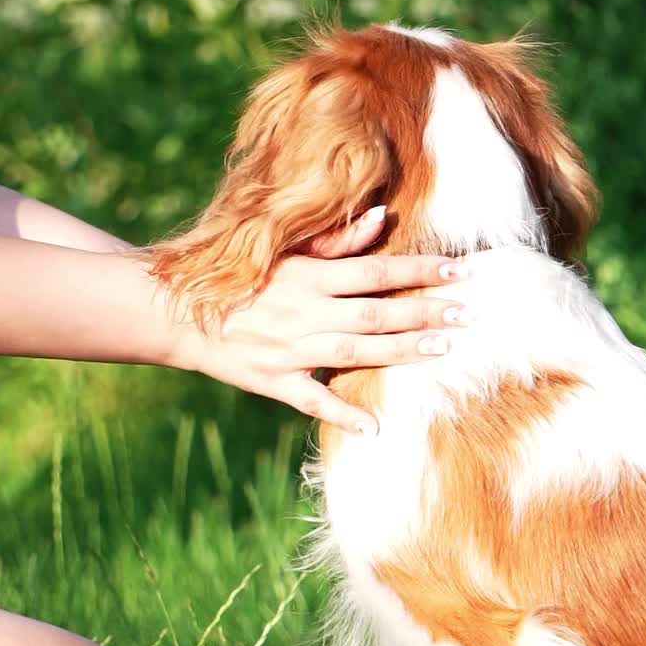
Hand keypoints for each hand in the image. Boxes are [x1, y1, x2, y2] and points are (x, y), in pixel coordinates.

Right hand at [176, 206, 472, 432]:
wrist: (177, 311)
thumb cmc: (238, 276)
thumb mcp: (282, 251)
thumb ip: (335, 240)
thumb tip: (383, 219)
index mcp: (308, 276)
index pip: (377, 271)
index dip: (420, 271)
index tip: (459, 271)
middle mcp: (304, 313)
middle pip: (377, 311)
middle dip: (425, 311)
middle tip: (468, 313)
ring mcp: (290, 350)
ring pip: (356, 351)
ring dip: (402, 350)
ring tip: (444, 348)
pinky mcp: (273, 382)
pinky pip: (311, 400)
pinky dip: (341, 414)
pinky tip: (374, 427)